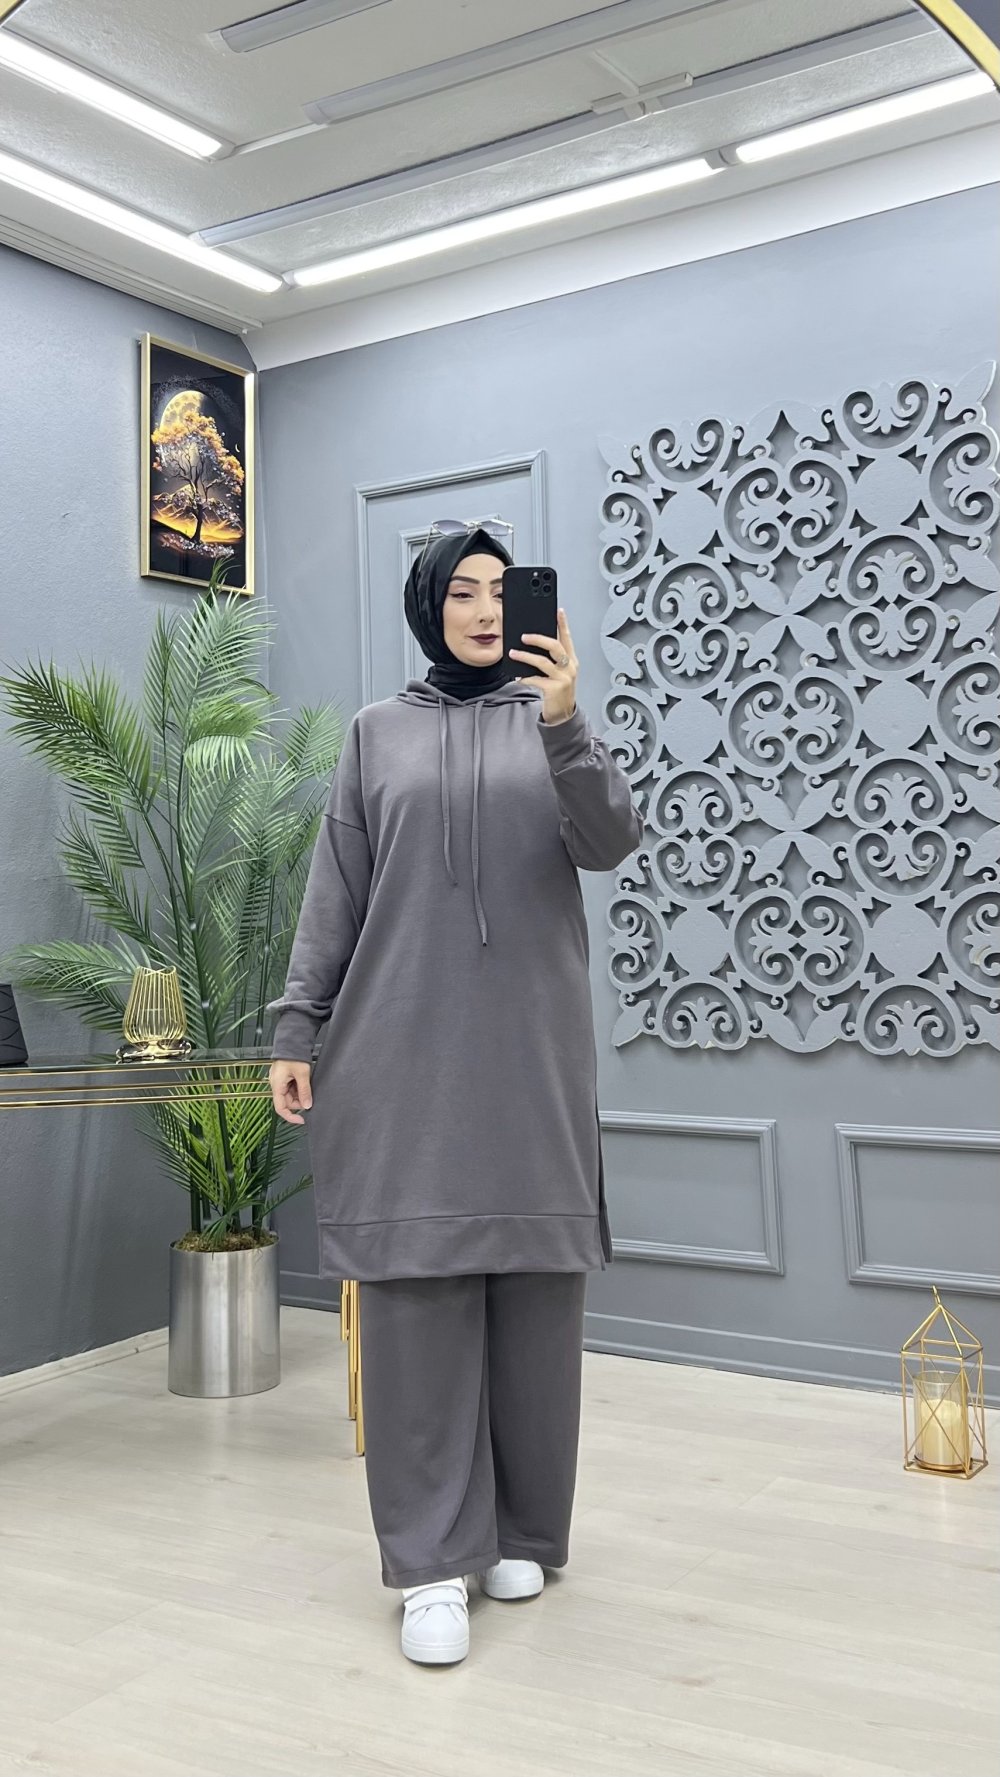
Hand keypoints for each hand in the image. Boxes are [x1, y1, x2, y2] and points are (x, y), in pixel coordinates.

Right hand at [270, 1059, 312, 1125]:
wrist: (292, 1040)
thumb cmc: (293, 1054)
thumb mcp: (302, 1074)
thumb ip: (304, 1091)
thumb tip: (307, 1105)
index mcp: (276, 1085)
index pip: (281, 1108)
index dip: (291, 1116)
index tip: (302, 1120)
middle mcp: (276, 1084)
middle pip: (288, 1102)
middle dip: (300, 1102)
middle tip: (310, 1097)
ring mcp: (280, 1080)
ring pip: (291, 1095)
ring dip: (300, 1094)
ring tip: (307, 1084)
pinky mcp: (284, 1076)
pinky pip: (292, 1087)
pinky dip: (299, 1088)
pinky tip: (305, 1082)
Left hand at [509, 608, 578, 724]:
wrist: (563, 715)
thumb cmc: (559, 692)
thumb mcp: (559, 673)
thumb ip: (551, 660)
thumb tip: (531, 646)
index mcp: (572, 661)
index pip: (567, 638)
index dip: (563, 624)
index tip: (558, 611)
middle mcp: (570, 668)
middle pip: (555, 646)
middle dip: (538, 639)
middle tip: (524, 636)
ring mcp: (563, 679)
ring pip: (542, 662)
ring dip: (525, 656)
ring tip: (513, 653)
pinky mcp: (554, 689)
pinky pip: (536, 679)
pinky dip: (525, 677)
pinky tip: (519, 677)